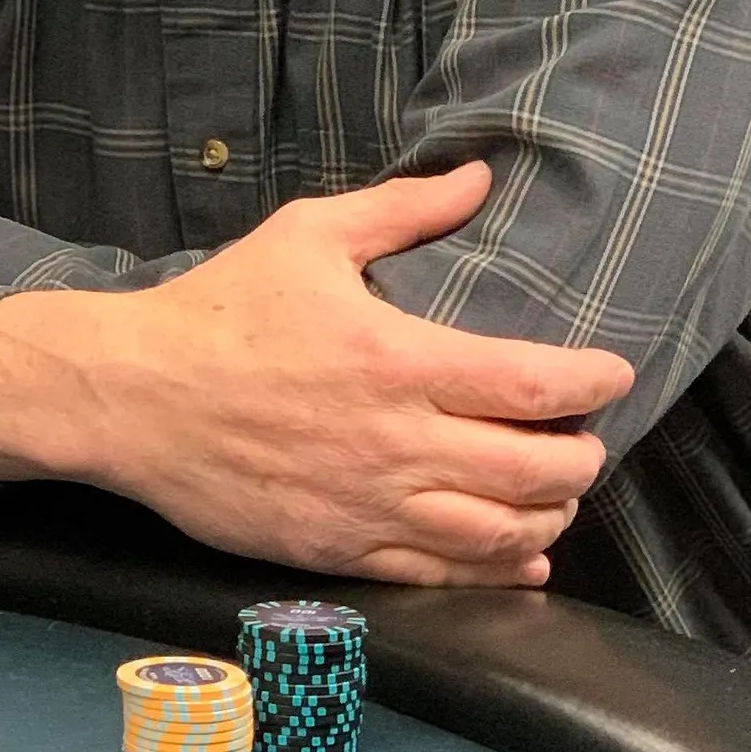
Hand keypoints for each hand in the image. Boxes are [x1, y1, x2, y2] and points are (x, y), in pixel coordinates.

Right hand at [0, 162, 633, 586]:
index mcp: (399, 360)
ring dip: (548, 519)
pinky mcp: (338, 551)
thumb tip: (478, 175)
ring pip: (495, 535)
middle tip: (591, 439)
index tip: (617, 374)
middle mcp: (397, 444)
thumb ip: (403, 209)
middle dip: (582, 459)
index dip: (591, 384)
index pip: (532, 384)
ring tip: (561, 495)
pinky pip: (438, 576)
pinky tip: (523, 562)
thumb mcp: (309, 234)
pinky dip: (496, 573)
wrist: (133, 396)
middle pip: (532, 471)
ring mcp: (369, 506)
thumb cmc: (221, 308)